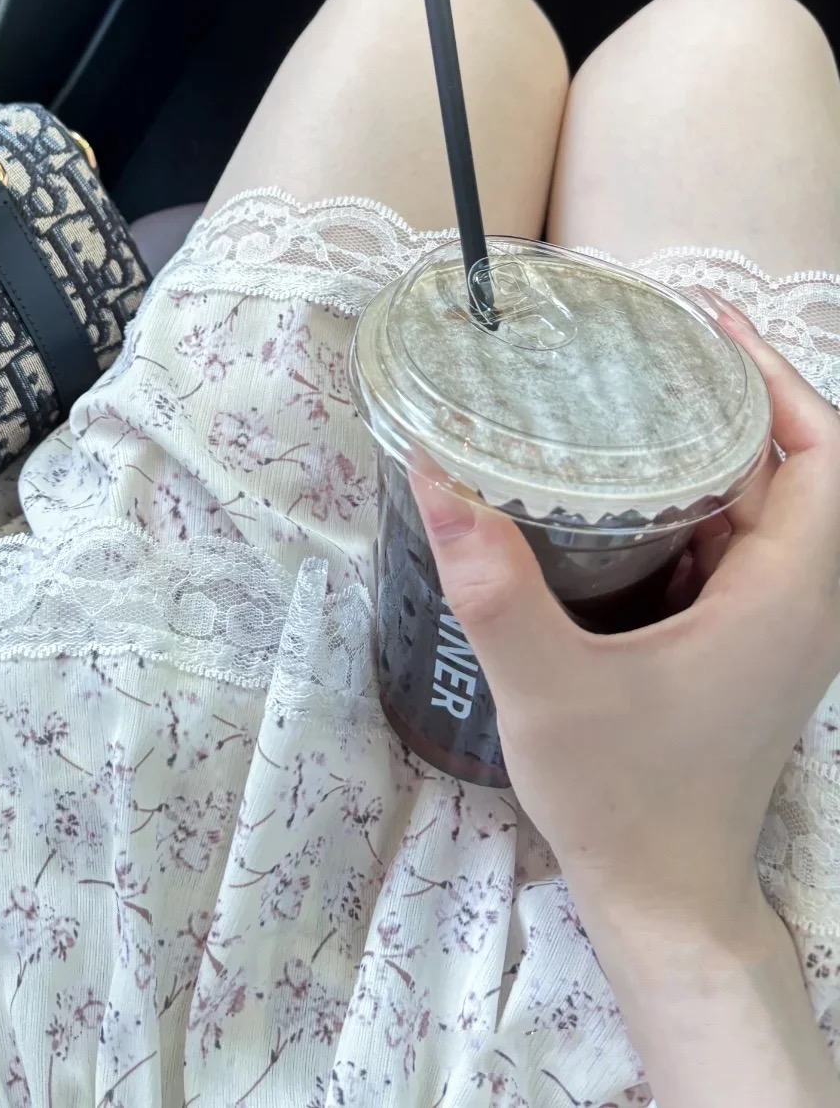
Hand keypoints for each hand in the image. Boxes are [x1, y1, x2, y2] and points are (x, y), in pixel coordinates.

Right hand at [412, 294, 839, 1104]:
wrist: (667, 904)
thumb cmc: (623, 801)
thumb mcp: (546, 691)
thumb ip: (493, 588)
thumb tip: (432, 475)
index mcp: (783, 600)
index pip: (825, 459)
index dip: (778, 381)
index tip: (708, 328)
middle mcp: (800, 607)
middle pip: (804, 471)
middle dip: (740, 399)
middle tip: (652, 351)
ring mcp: (779, 633)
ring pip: (775, 510)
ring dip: (722, 450)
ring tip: (637, 401)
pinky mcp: (750, 652)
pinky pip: (747, 549)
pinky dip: (706, 502)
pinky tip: (632, 493)